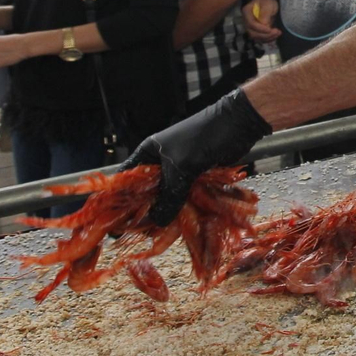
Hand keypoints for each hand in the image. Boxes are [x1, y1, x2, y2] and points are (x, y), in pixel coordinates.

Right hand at [121, 88, 272, 225]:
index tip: (117, 218)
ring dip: (166, 211)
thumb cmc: (204, 137)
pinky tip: (180, 223)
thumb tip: (158, 221)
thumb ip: (170, 194)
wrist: (238, 124)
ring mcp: (181, 169)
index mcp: (149, 152)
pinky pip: (186, 195)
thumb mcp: (182, 167)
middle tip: (140, 231)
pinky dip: (184, 207)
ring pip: (168, 195)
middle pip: (148, 190)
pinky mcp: (197, 175)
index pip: (127, 177)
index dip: (121, 198)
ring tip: (159, 231)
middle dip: (146, 209)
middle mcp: (162, 161)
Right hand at [242, 0, 280, 42]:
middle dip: (265, 35)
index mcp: (246, 13)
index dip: (261, 29)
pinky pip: (260, 38)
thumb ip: (265, 13)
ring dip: (268, 38)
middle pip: (253, 33)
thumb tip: (264, 24)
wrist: (266, 2)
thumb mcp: (267, 4)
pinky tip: (275, 35)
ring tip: (278, 33)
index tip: (271, 29)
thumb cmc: (266, 1)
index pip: (251, 24)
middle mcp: (246, 21)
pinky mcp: (256, 31)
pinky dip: (268, 39)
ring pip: (256, 37)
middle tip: (277, 32)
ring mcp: (250, 27)